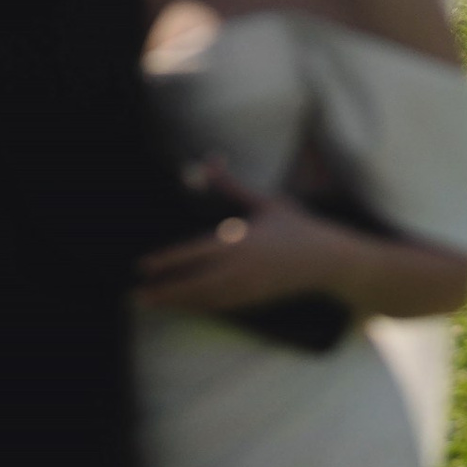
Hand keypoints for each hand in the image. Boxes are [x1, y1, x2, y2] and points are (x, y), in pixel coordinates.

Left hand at [133, 170, 346, 314]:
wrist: (330, 262)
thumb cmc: (297, 226)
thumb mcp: (265, 201)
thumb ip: (232, 185)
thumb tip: (210, 159)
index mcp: (240, 242)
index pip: (195, 253)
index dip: (167, 261)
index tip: (142, 266)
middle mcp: (241, 269)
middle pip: (195, 283)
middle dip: (165, 291)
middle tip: (135, 296)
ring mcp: (249, 288)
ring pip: (206, 299)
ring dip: (178, 303)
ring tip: (151, 304)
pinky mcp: (257, 301)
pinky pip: (222, 307)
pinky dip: (200, 308)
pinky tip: (185, 307)